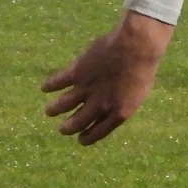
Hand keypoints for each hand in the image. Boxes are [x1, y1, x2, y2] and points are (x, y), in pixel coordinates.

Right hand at [42, 12, 174, 144]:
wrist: (135, 48)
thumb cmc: (143, 68)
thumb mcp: (138, 93)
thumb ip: (123, 103)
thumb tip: (113, 108)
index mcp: (118, 113)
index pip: (98, 132)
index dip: (87, 137)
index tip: (80, 139)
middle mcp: (100, 106)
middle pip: (78, 122)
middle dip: (68, 128)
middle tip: (62, 129)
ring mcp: (87, 89)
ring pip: (64, 104)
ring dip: (55, 109)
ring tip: (48, 111)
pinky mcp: (78, 72)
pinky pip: (59, 81)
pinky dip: (50, 85)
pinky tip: (44, 87)